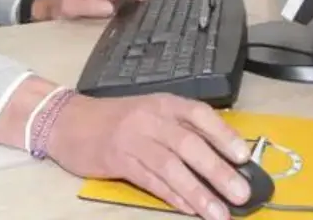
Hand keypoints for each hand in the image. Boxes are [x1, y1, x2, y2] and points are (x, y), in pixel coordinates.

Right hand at [46, 92, 251, 218]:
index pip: (198, 114)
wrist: (68, 120)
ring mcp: (132, 139)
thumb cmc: (116, 119)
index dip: (223, 134)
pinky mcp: (117, 160)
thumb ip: (179, 130)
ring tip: (219, 213)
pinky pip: (149, 181)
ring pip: (170, 166)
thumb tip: (221, 157)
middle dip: (217, 170)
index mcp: (162, 103)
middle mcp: (149, 118)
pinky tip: (189, 210)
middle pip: (188, 144)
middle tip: (241, 193)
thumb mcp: (149, 114)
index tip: (244, 156)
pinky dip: (171, 197)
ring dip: (198, 192)